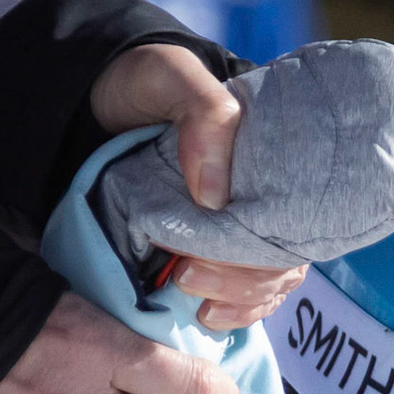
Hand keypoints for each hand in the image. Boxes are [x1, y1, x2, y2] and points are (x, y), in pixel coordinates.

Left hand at [89, 43, 307, 329]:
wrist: (94, 97)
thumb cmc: (141, 83)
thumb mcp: (170, 76)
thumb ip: (203, 116)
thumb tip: (217, 197)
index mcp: (273, 158)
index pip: (298, 212)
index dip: (267, 246)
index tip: (210, 253)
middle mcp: (269, 196)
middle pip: (284, 255)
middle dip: (244, 280)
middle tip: (189, 277)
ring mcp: (246, 224)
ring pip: (271, 279)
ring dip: (240, 299)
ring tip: (198, 303)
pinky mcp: (219, 247)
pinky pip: (249, 292)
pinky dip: (236, 312)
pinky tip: (210, 316)